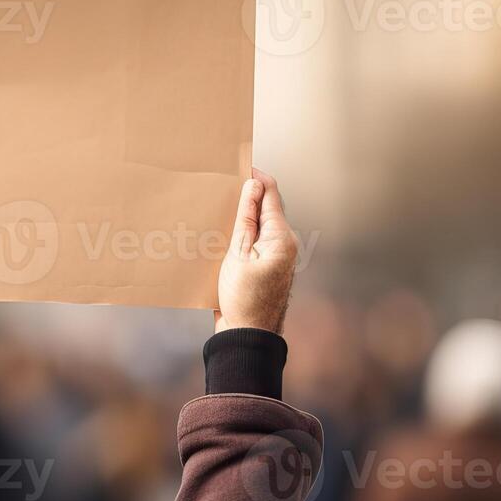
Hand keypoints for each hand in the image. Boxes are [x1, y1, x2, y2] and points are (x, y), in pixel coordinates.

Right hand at [215, 167, 297, 334]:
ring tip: (216, 209)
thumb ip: (246, 219)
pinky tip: (221, 236)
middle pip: (264, 208)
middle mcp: (284, 244)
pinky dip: (239, 235)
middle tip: (220, 186)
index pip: (271, 194)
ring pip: (257, 226)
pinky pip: (254, 242)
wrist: (247, 335)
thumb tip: (253, 185)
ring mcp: (276, 257)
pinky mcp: (265, 267)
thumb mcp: (238, 254)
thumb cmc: (242, 297)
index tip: (235, 165)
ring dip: (240, 217)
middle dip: (244, 196)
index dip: (255, 177)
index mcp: (281, 237)